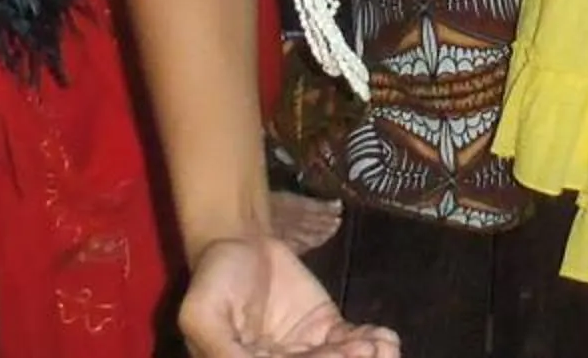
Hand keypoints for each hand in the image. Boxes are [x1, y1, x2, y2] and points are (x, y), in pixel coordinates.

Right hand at [179, 234, 396, 357]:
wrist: (240, 241)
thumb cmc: (214, 278)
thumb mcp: (203, 314)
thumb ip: (220, 349)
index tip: (335, 354)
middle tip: (363, 352)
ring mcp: (305, 352)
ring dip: (361, 357)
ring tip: (378, 346)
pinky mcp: (325, 330)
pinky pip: (350, 342)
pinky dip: (371, 341)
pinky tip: (385, 337)